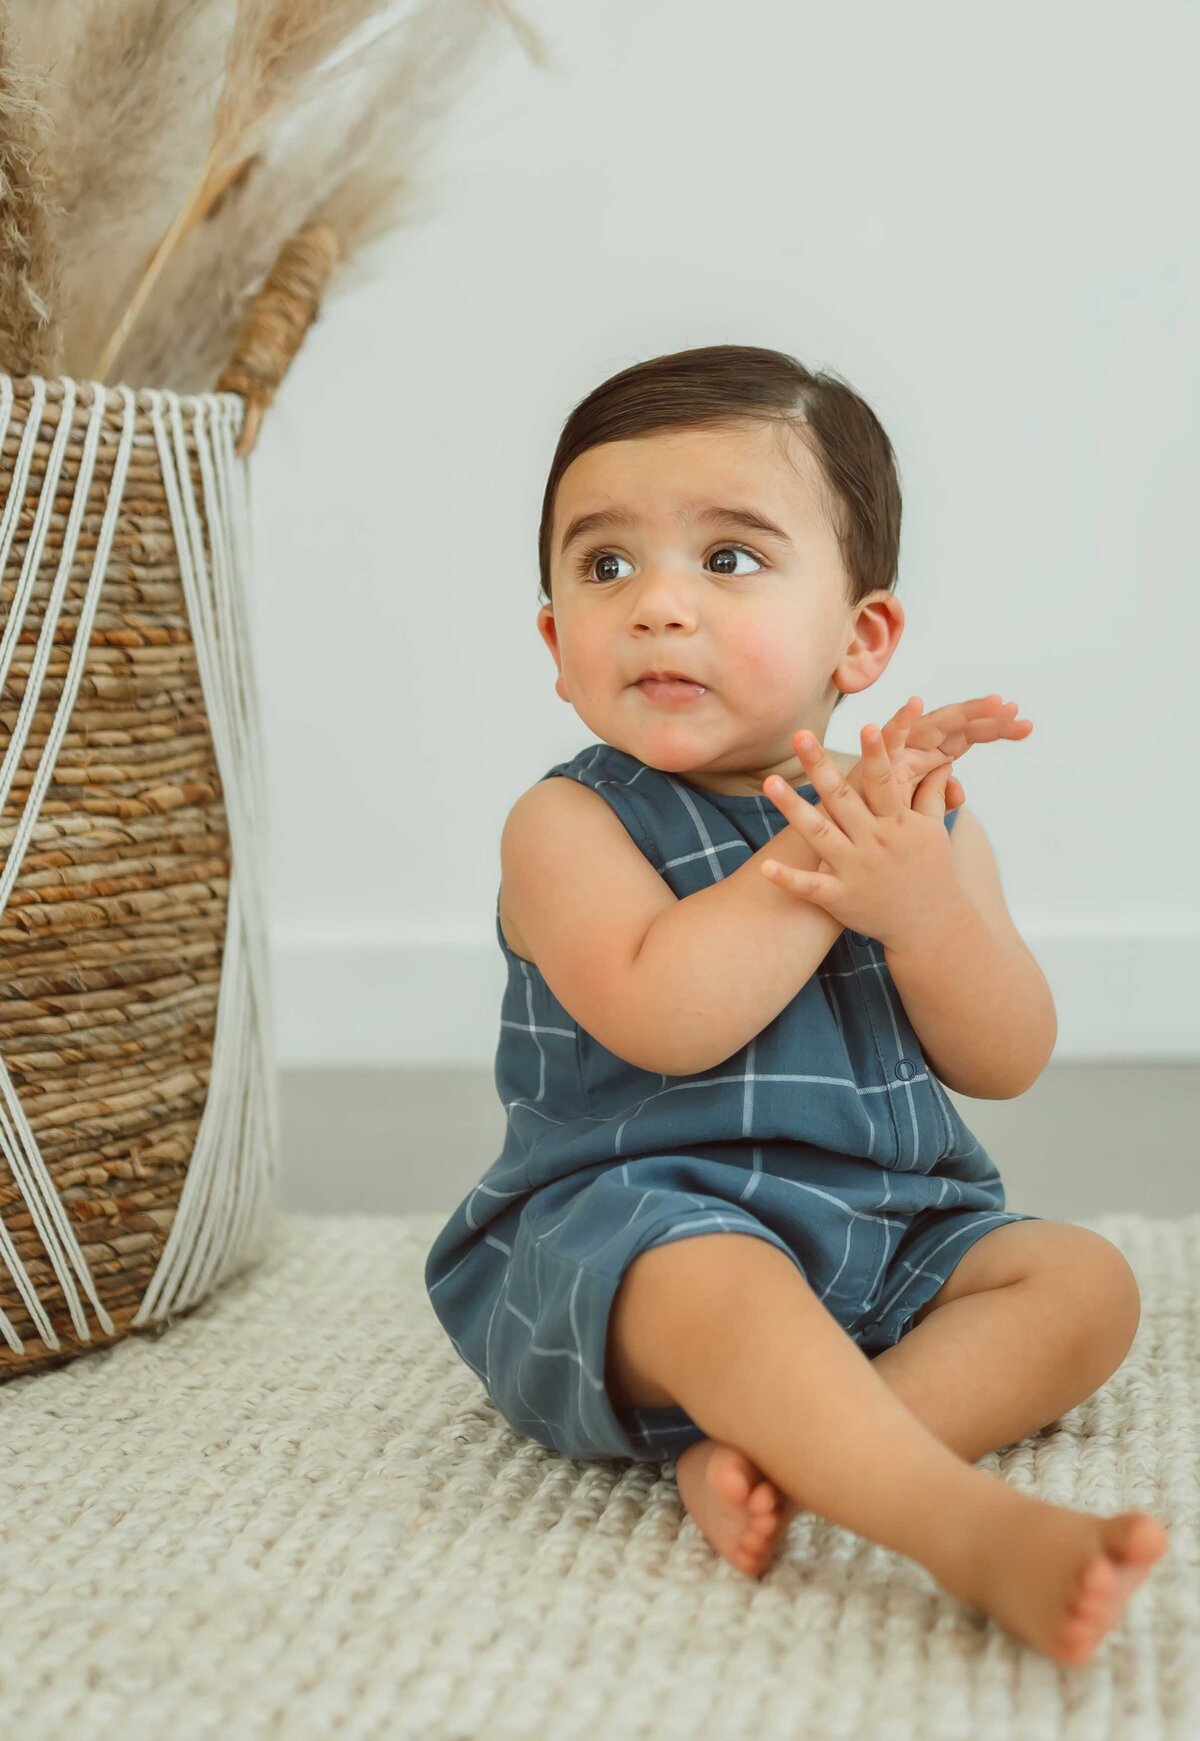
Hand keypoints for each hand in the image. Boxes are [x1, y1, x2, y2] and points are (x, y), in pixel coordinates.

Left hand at [760, 723, 965, 950]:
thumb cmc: (932, 873)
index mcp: (898, 823)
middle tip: (799, 735)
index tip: (867, 726)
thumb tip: (942, 760)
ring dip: (794, 809)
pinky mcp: (841, 899)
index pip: (886, 783)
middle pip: (844, 799)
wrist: (931, 927)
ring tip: (770, 783)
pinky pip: (810, 887)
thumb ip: (932, 793)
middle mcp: (875, 843)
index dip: (877, 755)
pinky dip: (788, 879)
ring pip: (820, 835)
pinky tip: (765, 867)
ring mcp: (856, 871)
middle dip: (821, 767)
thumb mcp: (934, 831)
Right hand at [831, 693, 1031, 812]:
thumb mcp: (919, 817)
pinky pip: (886, 737)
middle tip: (1016, 712)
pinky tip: (916, 704)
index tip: (1026, 727)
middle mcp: (915, 748)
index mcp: (929, 758)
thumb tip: (960, 789)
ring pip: (931, 725)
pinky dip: (898, 720)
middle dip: (987, 718)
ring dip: (961, 713)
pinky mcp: (873, 760)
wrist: (845, 843)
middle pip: (957, 727)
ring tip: (991, 704)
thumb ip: (940, 800)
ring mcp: (896, 750)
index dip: (996, 730)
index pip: (968, 738)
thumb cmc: (879, 826)